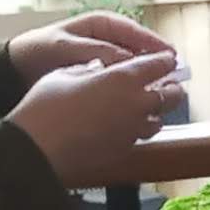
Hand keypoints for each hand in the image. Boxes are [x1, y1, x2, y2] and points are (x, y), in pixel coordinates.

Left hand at [7, 12, 171, 81]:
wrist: (16, 68)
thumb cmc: (40, 50)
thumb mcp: (65, 47)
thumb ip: (95, 51)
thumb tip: (127, 59)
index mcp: (101, 24)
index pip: (134, 31)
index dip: (153, 43)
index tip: (170, 56)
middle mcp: (107, 38)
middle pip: (139, 48)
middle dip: (155, 61)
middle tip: (173, 75)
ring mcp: (105, 56)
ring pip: (132, 64)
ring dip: (145, 75)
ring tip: (160, 88)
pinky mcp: (100, 74)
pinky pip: (121, 78)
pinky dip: (131, 85)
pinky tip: (138, 97)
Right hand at [10, 49, 177, 186]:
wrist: (38, 148)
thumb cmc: (46, 107)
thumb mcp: (65, 74)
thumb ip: (90, 69)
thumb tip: (98, 69)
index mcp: (124, 78)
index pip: (158, 65)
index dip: (164, 60)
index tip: (166, 59)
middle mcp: (136, 104)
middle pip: (172, 96)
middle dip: (170, 88)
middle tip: (163, 84)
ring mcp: (134, 130)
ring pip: (159, 119)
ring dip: (154, 111)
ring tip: (142, 106)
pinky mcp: (125, 150)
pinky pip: (140, 136)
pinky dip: (138, 129)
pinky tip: (124, 125)